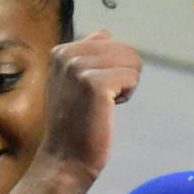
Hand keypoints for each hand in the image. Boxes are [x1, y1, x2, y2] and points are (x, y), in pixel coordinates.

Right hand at [37, 31, 139, 181]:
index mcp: (60, 52)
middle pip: (122, 48)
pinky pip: (132, 76)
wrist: (64, 160)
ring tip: (103, 105)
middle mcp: (67, 55)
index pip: (106, 39)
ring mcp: (79, 69)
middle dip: (121, 74)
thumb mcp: (69, 82)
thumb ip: (84, 57)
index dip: (109, 67)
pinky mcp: (95, 84)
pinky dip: (127, 94)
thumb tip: (106, 34)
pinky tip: (109, 109)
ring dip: (125, 85)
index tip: (91, 91)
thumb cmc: (73, 125)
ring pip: (130, 60)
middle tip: (99, 101)